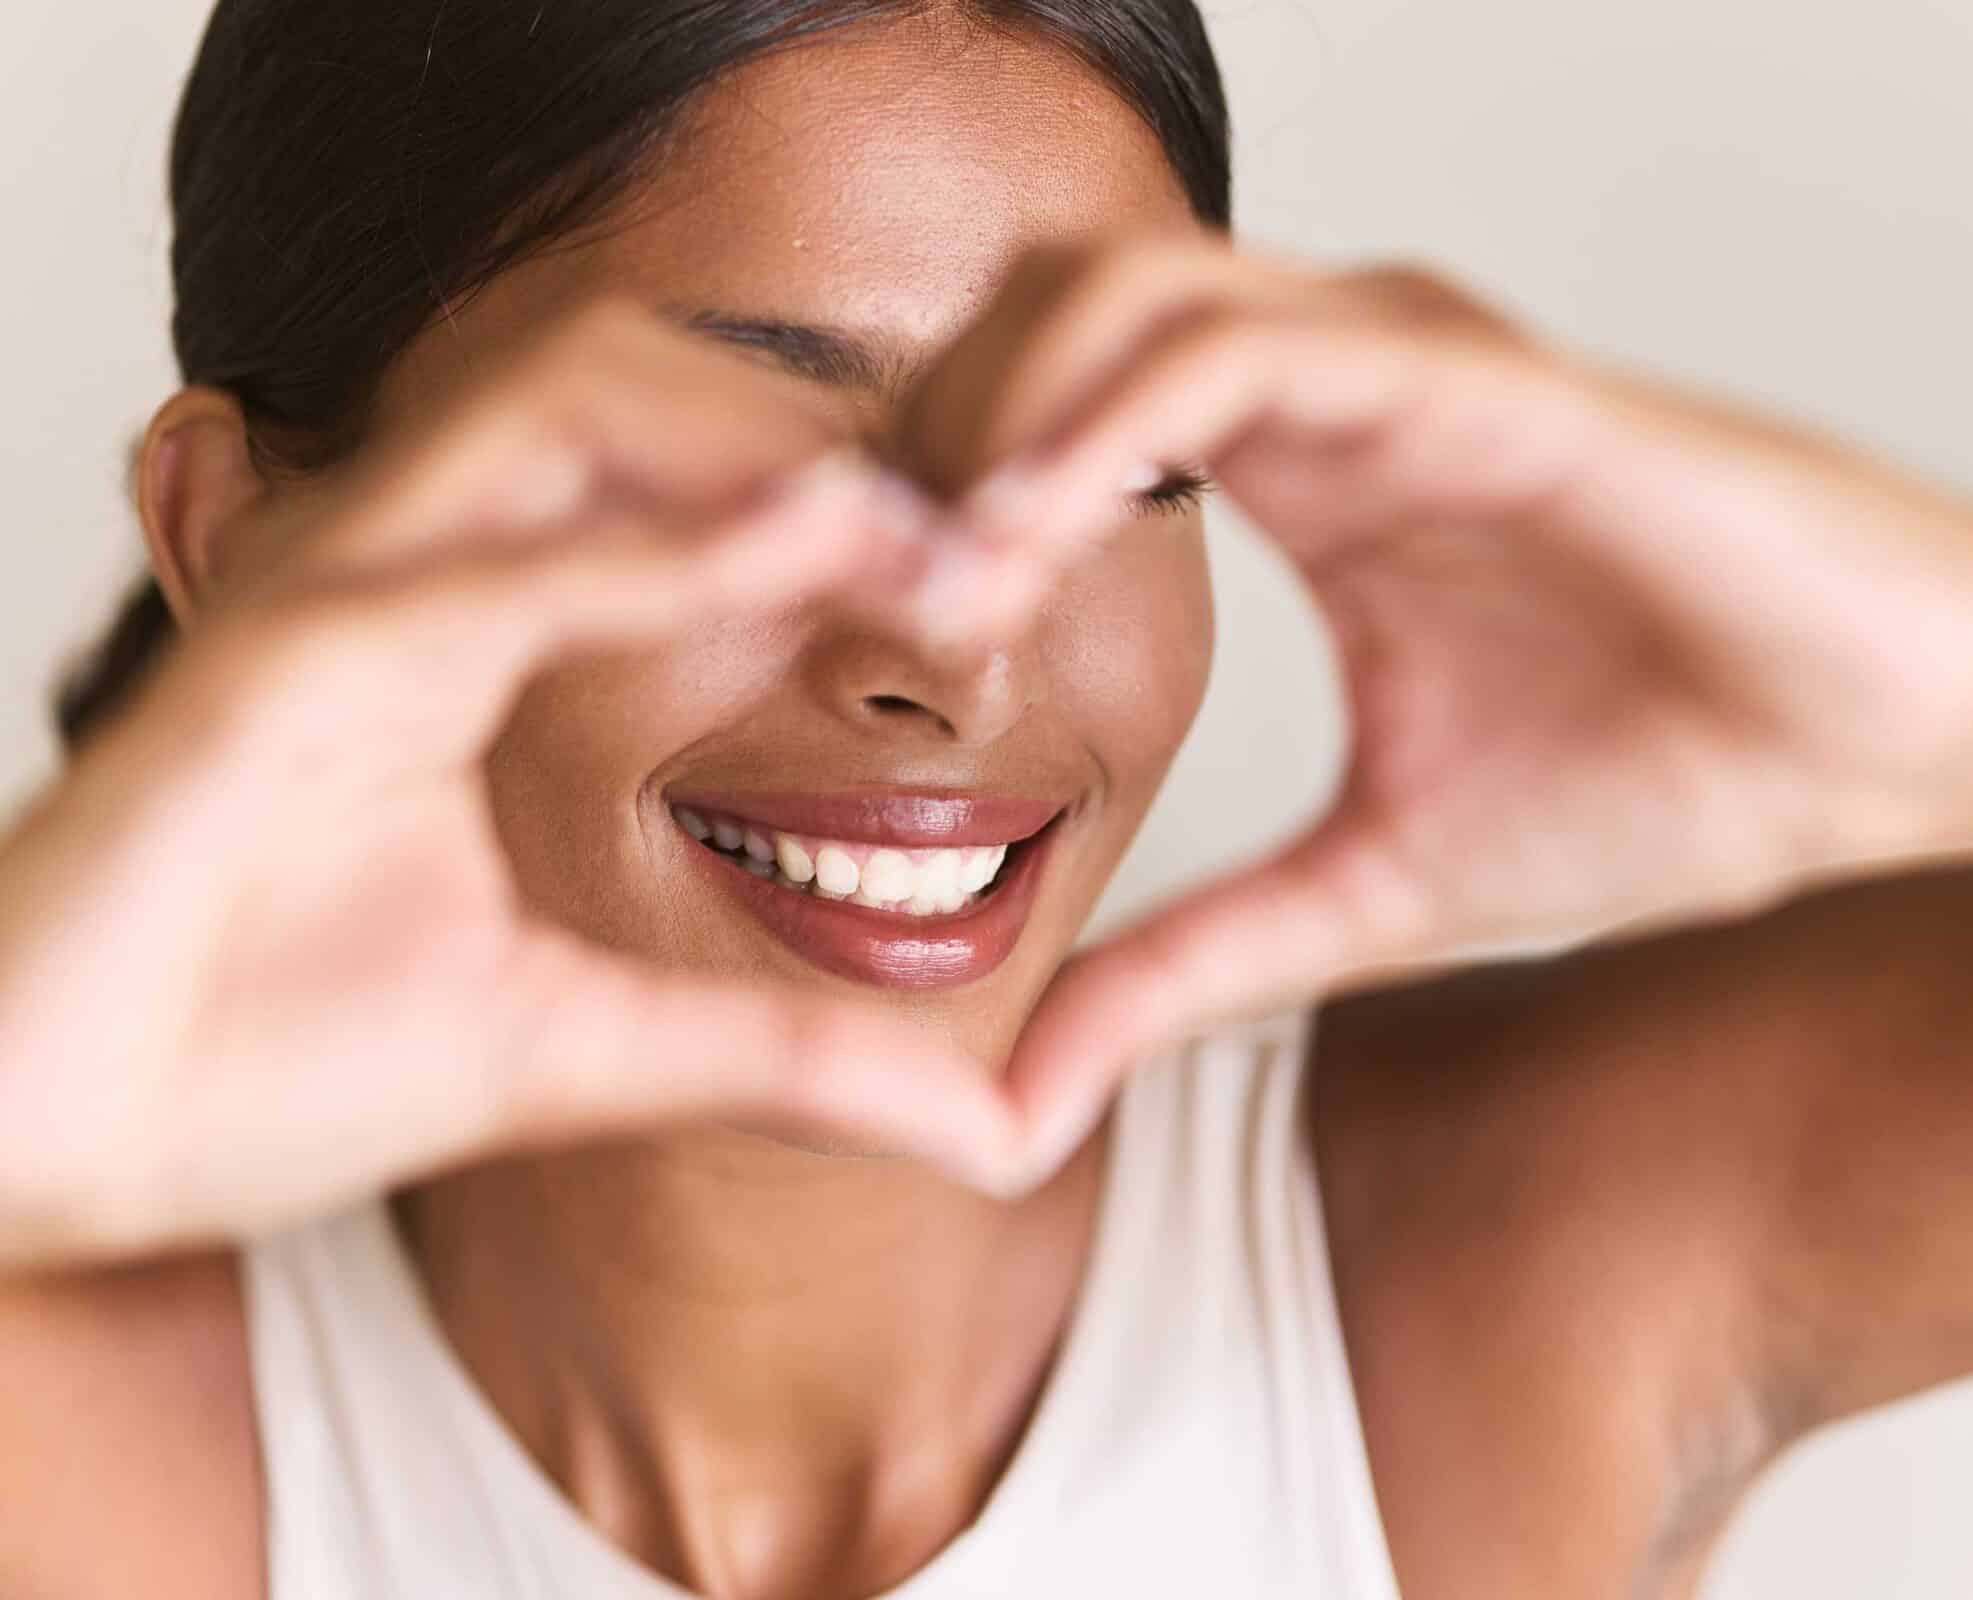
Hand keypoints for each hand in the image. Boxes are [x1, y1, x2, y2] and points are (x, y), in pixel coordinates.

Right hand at [0, 306, 1019, 1268]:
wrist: (46, 1156)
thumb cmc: (266, 1065)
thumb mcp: (584, 1055)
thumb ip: (781, 1064)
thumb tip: (991, 1126)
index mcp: (478, 626)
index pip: (689, 488)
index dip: (860, 508)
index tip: (1012, 585)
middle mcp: (409, 577)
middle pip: (642, 389)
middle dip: (835, 442)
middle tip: (1007, 542)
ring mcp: (334, 602)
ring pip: (560, 410)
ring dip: (762, 452)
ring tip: (935, 528)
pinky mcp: (266, 669)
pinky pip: (481, 564)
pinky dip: (646, 548)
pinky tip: (798, 551)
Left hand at [898, 243, 1972, 1165]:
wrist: (1891, 740)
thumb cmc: (1678, 780)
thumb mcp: (1373, 899)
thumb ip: (1191, 967)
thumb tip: (1020, 1098)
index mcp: (1304, 477)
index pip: (1049, 414)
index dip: (927, 506)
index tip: (862, 655)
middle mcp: (1336, 390)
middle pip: (1042, 315)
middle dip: (923, 438)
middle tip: (863, 609)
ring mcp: (1403, 367)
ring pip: (1120, 289)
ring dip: (994, 421)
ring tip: (942, 590)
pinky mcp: (1477, 382)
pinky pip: (1246, 343)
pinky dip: (1111, 418)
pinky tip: (1040, 537)